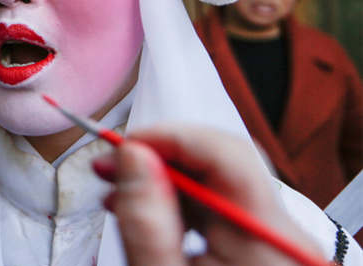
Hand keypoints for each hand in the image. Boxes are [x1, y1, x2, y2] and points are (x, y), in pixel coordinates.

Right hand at [92, 126, 322, 265]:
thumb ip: (144, 219)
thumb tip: (131, 157)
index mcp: (266, 243)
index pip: (224, 152)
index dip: (169, 136)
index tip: (122, 145)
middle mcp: (281, 237)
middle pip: (221, 163)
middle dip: (160, 156)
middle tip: (109, 166)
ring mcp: (274, 246)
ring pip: (216, 184)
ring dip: (164, 180)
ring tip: (116, 194)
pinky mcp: (261, 254)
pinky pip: (220, 210)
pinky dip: (179, 204)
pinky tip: (145, 212)